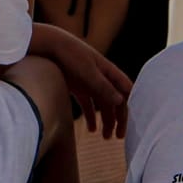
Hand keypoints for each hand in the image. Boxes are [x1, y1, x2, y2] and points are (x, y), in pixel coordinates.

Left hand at [29, 24, 131, 139]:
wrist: (49, 45)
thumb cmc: (70, 55)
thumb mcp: (87, 72)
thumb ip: (103, 87)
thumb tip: (121, 102)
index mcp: (109, 71)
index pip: (126, 90)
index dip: (132, 105)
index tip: (133, 122)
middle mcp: (102, 78)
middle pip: (116, 101)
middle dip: (119, 119)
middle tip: (119, 136)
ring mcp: (89, 82)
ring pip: (102, 105)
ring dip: (106, 120)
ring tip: (105, 137)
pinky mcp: (77, 86)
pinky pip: (88, 104)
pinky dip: (90, 116)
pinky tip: (91, 129)